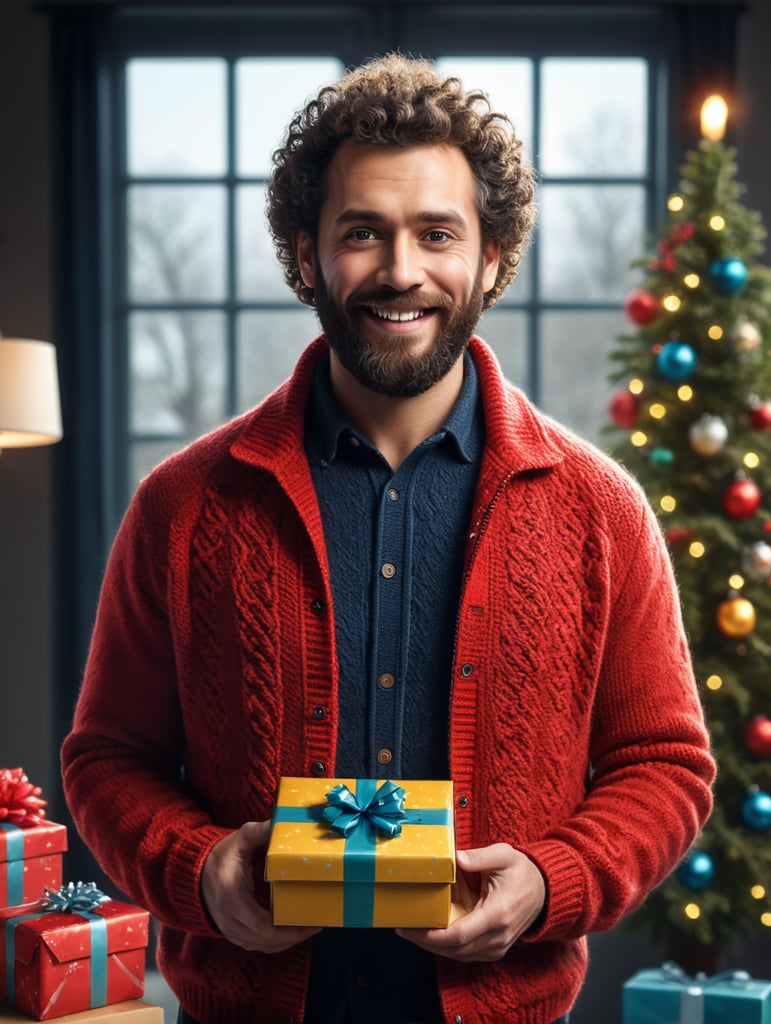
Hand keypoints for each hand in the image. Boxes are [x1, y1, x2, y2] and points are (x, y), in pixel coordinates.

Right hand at [201, 820, 320, 952]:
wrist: (194, 873)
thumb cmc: (220, 856)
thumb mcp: (239, 840)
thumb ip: (258, 832)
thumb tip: (279, 823)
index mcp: (233, 899)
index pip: (264, 926)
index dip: (290, 930)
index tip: (310, 923)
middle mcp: (229, 921)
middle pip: (267, 941)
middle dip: (294, 936)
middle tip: (316, 925)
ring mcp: (229, 930)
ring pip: (263, 946)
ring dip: (286, 941)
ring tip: (308, 928)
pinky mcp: (232, 934)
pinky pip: (257, 945)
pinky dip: (275, 942)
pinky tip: (290, 932)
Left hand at [397, 843, 544, 961]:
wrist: (545, 891)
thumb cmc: (522, 871)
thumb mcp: (503, 855)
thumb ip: (480, 857)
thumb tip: (456, 859)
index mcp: (498, 914)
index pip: (459, 935)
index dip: (431, 936)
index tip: (410, 927)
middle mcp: (498, 936)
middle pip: (454, 949)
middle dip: (425, 941)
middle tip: (402, 928)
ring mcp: (498, 946)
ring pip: (459, 955)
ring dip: (434, 946)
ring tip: (412, 931)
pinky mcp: (496, 949)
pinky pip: (466, 954)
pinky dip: (447, 947)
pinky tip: (432, 936)